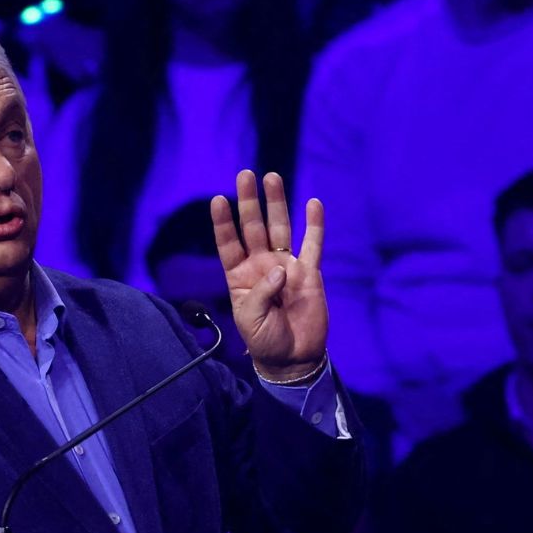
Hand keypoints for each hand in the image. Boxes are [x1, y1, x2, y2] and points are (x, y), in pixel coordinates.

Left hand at [212, 170, 326, 380]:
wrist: (293, 357)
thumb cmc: (265, 340)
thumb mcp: (251, 320)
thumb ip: (261, 294)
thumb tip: (281, 270)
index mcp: (240, 276)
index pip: (229, 243)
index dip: (223, 223)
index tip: (218, 199)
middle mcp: (261, 265)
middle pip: (254, 227)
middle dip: (250, 201)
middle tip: (245, 175)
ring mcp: (286, 265)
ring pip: (280, 228)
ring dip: (276, 203)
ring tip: (271, 177)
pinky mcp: (310, 272)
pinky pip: (313, 244)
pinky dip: (315, 225)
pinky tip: (313, 204)